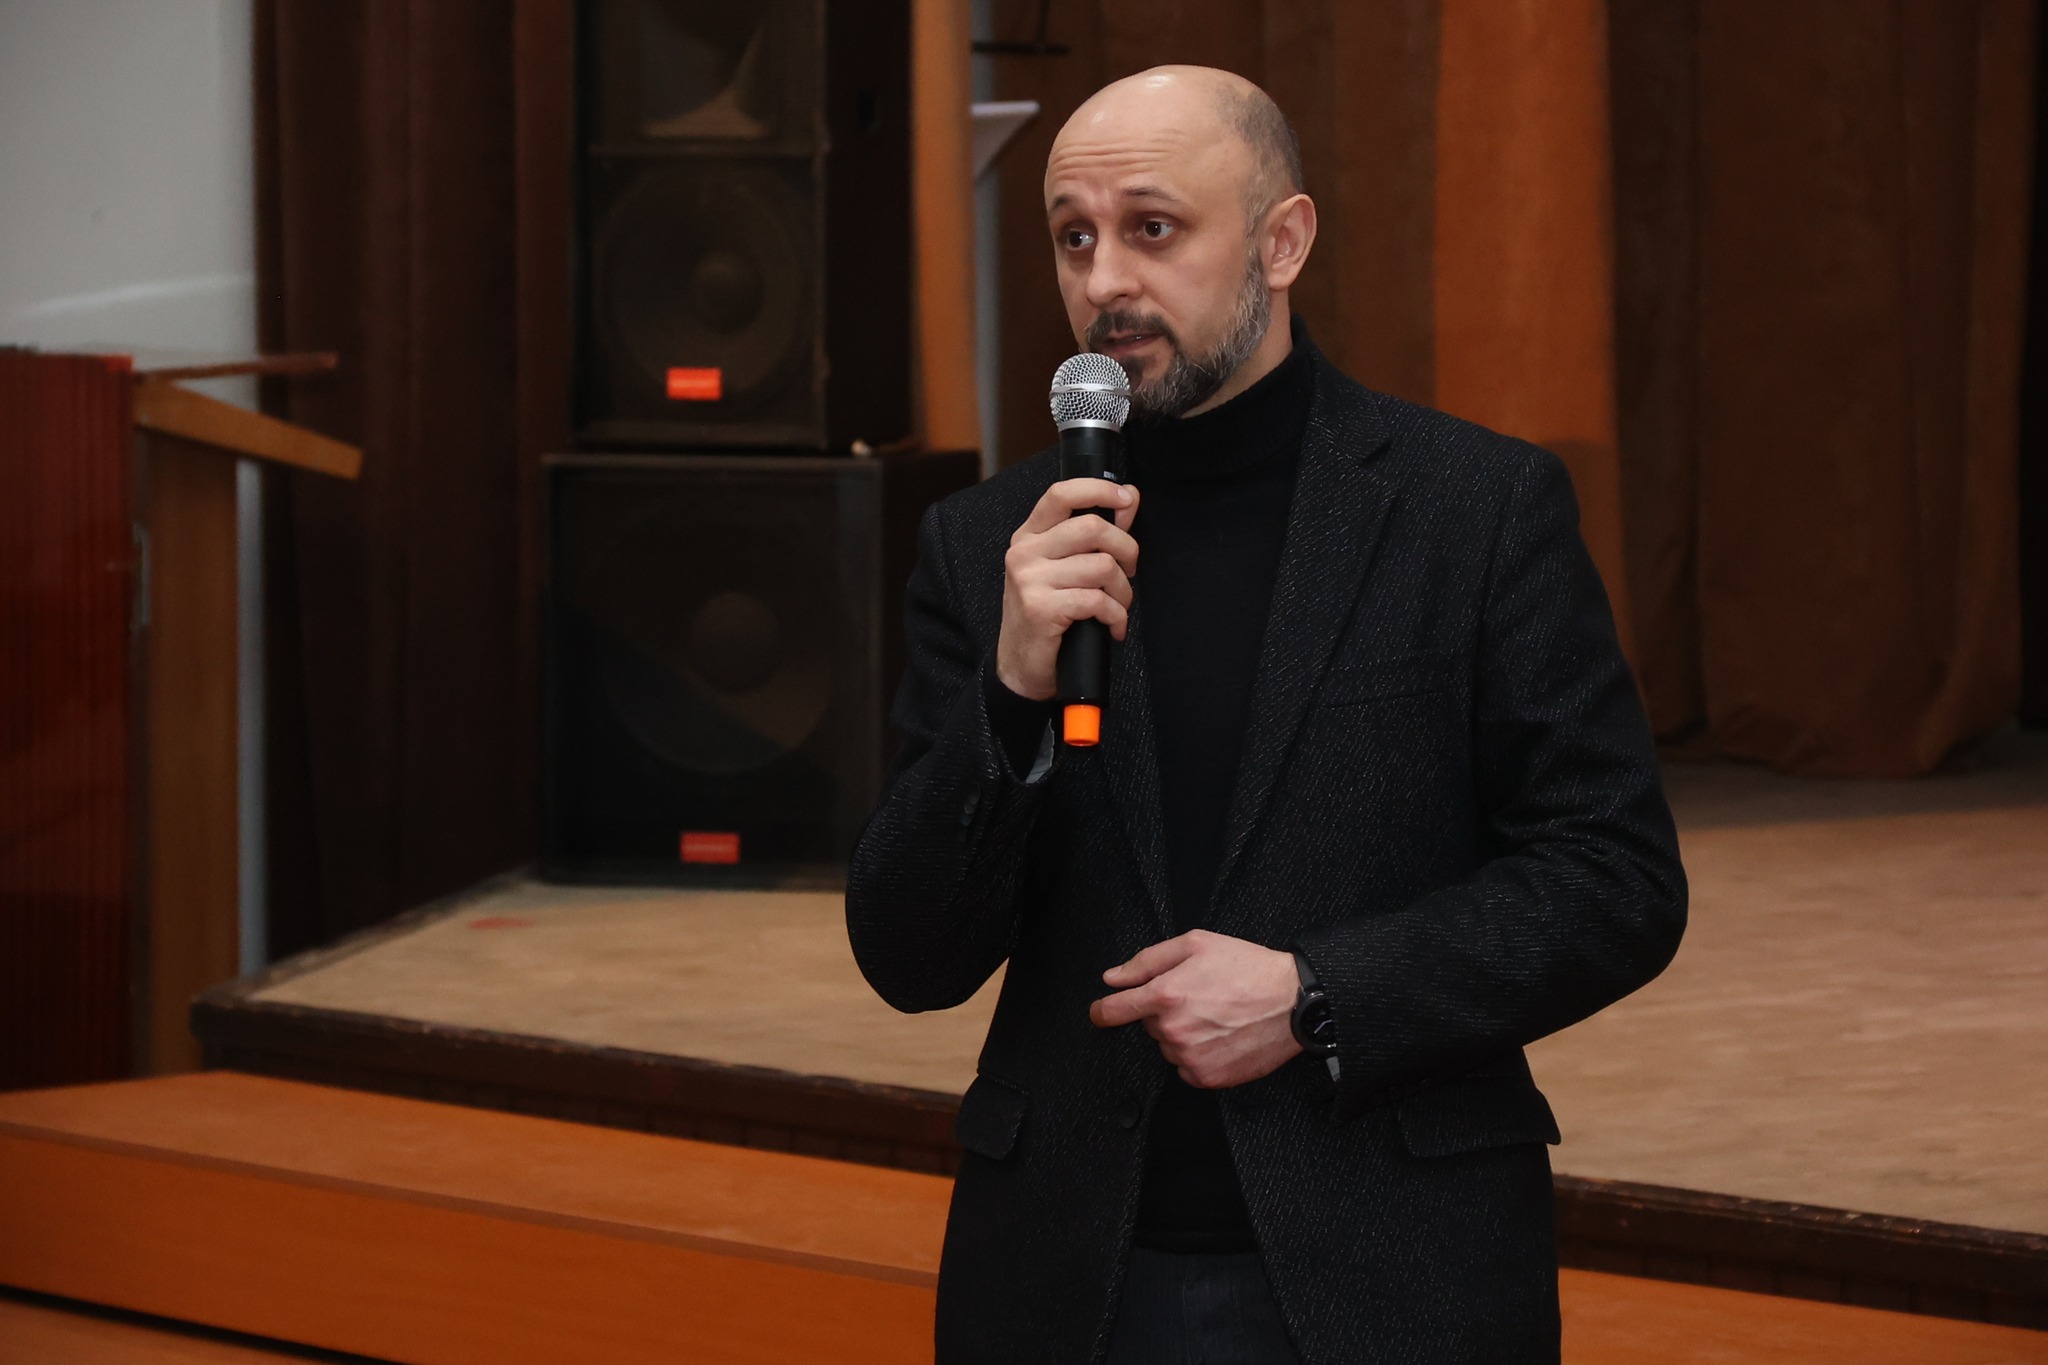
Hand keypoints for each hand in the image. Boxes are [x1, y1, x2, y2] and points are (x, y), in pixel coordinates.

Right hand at [994, 478, 1140, 700]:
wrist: (1020, 668)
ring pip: (1101, 566)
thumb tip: (1128, 497)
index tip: (1126, 499)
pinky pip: (1097, 601)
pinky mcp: (1041, 608)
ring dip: (1123, 591)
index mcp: (1029, 536)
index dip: (1099, 489)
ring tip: (1117, 607)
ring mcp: (1029, 580)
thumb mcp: (1064, 569)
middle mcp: (1024, 553)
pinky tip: (1112, 627)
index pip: (1062, 494)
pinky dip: (1116, 616)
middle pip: (1092, 527)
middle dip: (1126, 550)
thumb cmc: (1046, 617)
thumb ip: (1094, 534)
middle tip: (1128, 572)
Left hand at [1088, 930, 1302, 1088]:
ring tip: (1216, 1016)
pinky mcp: (1208, 1078)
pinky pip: (1187, 1068)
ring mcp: (1190, 1058)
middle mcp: (1173, 1030)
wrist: (1294, 1001)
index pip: (1115, 1011)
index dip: (1103, 1011)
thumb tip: (1113, 978)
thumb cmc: (1248, 968)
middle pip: (1150, 1025)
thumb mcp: (1196, 945)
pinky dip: (1198, 1056)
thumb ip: (1147, 961)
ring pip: (1169, 1047)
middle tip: (1201, 997)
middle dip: (1166, 1011)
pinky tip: (1221, 1037)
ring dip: (1183, 1035)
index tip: (1100, 1013)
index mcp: (1166, 995)